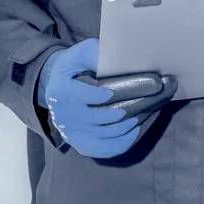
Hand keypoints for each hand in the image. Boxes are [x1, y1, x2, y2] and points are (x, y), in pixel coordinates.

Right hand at [37, 36, 176, 157]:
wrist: (57, 87)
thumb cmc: (75, 67)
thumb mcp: (79, 53)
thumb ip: (93, 53)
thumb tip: (114, 60)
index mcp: (61, 91)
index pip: (86, 97)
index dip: (104, 95)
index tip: (118, 91)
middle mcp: (64, 116)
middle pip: (99, 118)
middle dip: (124, 111)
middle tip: (146, 101)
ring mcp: (72, 133)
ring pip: (106, 134)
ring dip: (127, 125)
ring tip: (142, 113)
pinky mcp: (80, 144)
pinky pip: (104, 149)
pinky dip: (122, 142)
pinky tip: (134, 130)